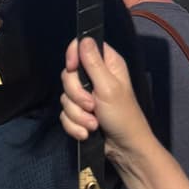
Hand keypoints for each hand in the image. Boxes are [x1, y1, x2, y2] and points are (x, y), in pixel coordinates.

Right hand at [61, 36, 151, 162]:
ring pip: (65, 97)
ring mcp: (86, 95)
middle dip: (77, 95)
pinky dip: (75, 125)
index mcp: (107, 64)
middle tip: (92, 106)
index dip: (73, 55)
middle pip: (68, 74)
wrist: (124, 149)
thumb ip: (94, 64)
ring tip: (93, 124)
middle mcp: (95, 76)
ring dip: (78, 115)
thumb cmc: (123, 116)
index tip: (73, 67)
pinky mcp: (79, 112)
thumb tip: (83, 39)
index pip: (82, 46)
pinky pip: (65, 114)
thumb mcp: (109, 88)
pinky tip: (87, 132)